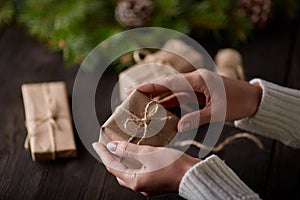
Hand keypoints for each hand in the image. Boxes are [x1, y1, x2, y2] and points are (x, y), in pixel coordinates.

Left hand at [92, 141, 199, 195]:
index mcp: (135, 181)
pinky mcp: (153, 183)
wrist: (192, 175)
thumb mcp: (149, 153)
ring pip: (127, 172)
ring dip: (122, 161)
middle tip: (106, 146)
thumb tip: (112, 147)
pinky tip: (135, 155)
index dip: (103, 153)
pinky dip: (132, 164)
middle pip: (118, 171)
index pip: (112, 166)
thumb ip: (128, 150)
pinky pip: (137, 173)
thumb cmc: (174, 165)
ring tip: (119, 148)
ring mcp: (146, 186)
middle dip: (111, 158)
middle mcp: (139, 186)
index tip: (96, 144)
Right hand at [134, 69, 261, 131]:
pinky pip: (181, 97)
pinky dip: (170, 102)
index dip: (150, 85)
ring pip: (172, 91)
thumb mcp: (218, 112)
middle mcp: (195, 80)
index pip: (169, 82)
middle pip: (167, 84)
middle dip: (149, 89)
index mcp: (198, 80)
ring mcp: (196, 86)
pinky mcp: (199, 93)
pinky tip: (160, 108)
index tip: (134, 89)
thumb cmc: (239, 103)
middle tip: (130, 94)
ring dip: (158, 97)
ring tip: (141, 103)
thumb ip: (197, 118)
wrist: (254, 99)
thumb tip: (178, 127)